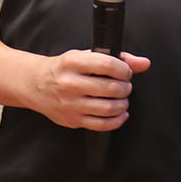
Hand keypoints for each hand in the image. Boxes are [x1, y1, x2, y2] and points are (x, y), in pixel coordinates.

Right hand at [28, 49, 150, 130]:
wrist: (36, 84)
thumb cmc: (64, 69)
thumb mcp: (86, 56)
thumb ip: (117, 58)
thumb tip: (144, 63)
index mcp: (73, 62)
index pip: (108, 65)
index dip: (124, 70)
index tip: (126, 73)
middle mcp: (70, 83)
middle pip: (111, 88)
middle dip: (125, 88)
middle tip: (124, 86)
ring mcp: (70, 104)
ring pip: (109, 108)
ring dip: (123, 104)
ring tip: (122, 99)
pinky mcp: (72, 120)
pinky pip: (102, 125)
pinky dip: (117, 120)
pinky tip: (120, 114)